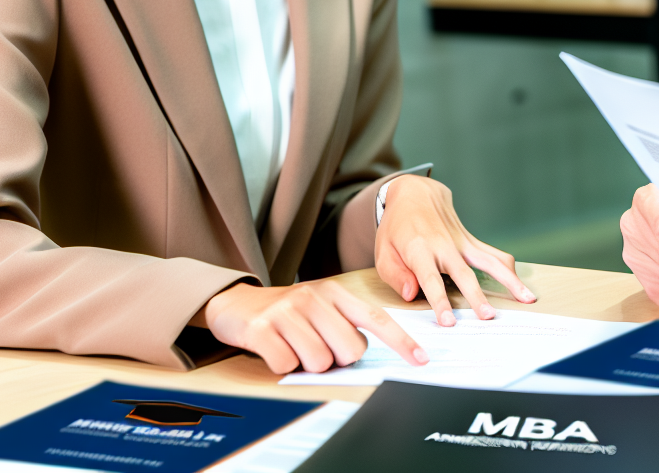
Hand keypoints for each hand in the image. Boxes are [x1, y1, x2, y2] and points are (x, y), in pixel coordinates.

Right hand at [201, 279, 426, 374]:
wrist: (236, 304)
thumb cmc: (288, 312)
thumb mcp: (320, 309)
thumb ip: (344, 324)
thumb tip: (364, 353)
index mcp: (335, 293)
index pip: (376, 319)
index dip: (401, 341)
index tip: (421, 359)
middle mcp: (314, 298)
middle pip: (350, 349)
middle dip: (338, 359)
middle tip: (317, 347)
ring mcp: (287, 311)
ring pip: (320, 361)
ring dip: (308, 363)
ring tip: (294, 346)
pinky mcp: (262, 328)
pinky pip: (287, 365)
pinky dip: (283, 365)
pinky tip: (275, 348)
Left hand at [375, 174, 534, 326]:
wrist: (415, 192)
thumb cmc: (396, 227)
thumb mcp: (383, 251)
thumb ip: (396, 275)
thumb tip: (412, 295)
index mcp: (419, 250)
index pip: (431, 280)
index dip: (440, 301)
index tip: (449, 321)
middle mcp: (444, 246)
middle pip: (464, 275)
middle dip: (477, 297)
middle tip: (489, 317)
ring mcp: (461, 242)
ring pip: (490, 262)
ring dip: (509, 281)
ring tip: (527, 298)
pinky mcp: (471, 241)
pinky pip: (493, 254)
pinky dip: (508, 267)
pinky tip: (520, 284)